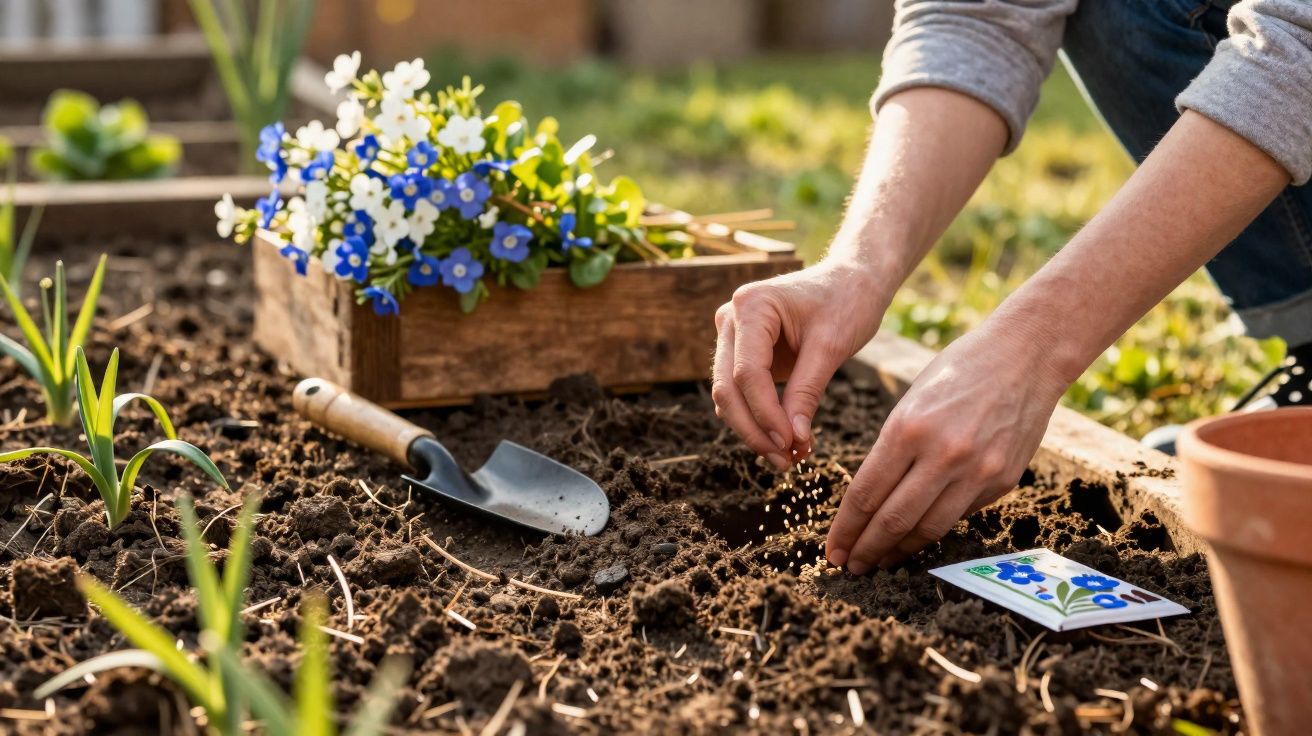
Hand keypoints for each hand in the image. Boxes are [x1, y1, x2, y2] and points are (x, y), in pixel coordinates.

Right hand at [712, 259, 887, 469]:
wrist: (852, 281)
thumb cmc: (847, 302)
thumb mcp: (832, 346)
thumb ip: (807, 391)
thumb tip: (792, 440)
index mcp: (751, 306)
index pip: (748, 373)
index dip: (766, 414)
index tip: (790, 445)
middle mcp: (731, 319)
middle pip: (728, 388)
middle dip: (755, 430)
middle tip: (785, 462)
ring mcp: (732, 336)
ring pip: (728, 396)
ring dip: (754, 430)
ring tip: (788, 457)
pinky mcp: (742, 353)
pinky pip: (740, 394)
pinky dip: (758, 420)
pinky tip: (784, 441)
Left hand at [825, 320, 1069, 573]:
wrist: (1025, 356)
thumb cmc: (959, 371)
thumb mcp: (910, 402)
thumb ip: (893, 450)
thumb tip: (872, 500)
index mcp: (908, 429)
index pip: (866, 494)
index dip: (846, 528)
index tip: (832, 548)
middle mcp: (942, 454)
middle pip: (893, 520)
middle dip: (866, 549)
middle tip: (849, 566)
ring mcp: (977, 471)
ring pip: (928, 529)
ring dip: (899, 551)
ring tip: (879, 561)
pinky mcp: (1002, 481)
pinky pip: (960, 516)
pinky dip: (934, 530)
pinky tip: (917, 538)